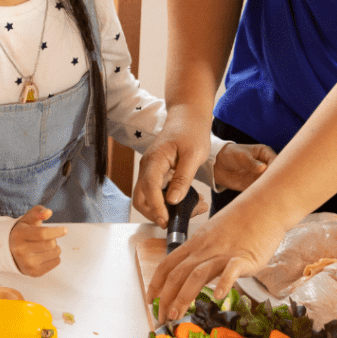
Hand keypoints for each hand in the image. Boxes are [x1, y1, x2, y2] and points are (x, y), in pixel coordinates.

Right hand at [10, 205, 66, 275]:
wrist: (11, 252)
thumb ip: (37, 212)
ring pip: (55, 253)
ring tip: (45, 246)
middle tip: (47, 238)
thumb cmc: (23, 232)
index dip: (56, 231)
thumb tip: (48, 212)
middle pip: (51, 244)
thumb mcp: (27, 219)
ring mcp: (27, 264)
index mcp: (18, 235)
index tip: (65, 230)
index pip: (42, 234)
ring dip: (55, 247)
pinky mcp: (34, 272)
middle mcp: (20, 251)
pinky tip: (45, 254)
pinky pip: (56, 262)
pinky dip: (54, 257)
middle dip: (53, 238)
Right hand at [133, 108, 213, 226]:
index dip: (156, 206)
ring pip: (149, 198)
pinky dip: (171, 202)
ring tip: (195, 207)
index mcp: (155, 159)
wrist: (187, 116)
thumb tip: (172, 201)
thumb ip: (183, 178)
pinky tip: (192, 200)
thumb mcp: (193, 155)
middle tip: (180, 219)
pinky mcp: (157, 174)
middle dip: (157, 213)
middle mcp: (148, 167)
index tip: (166, 221)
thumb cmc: (192, 131)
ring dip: (166, 209)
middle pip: (141, 198)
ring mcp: (151, 171)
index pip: (149, 187)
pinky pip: (158, 193)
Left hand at [147, 197, 287, 323]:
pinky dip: (223, 283)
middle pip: (177, 273)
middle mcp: (204, 249)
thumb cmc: (241, 222)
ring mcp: (223, 253)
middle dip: (166, 296)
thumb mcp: (213, 236)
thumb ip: (202, 254)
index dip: (156, 283)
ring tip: (177, 313)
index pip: (168, 264)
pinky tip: (217, 297)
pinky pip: (231, 270)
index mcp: (195, 244)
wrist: (265, 206)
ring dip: (184, 295)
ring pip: (197, 274)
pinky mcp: (244, 257)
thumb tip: (192, 273)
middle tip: (161, 316)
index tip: (150, 300)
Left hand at [212, 142, 274, 190]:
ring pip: (271, 183)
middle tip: (275, 188)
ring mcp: (262, 176)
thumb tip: (263, 168)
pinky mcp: (256, 185)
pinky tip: (263, 198)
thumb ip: (251, 162)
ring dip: (271, 189)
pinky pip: (263, 191)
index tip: (275, 176)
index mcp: (265, 153)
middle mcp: (267, 164)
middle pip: (277, 174)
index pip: (277, 161)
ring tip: (270, 194)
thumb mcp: (240, 156)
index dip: (278, 169)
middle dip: (278, 181)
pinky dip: (264, 194)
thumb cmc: (230, 155)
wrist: (217, 165)